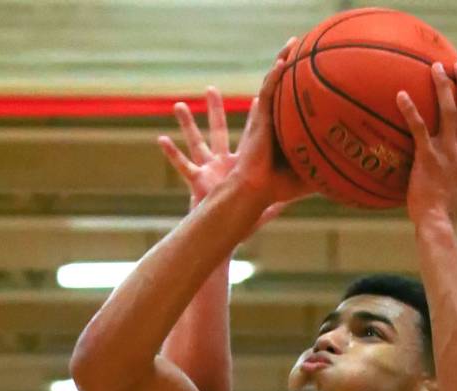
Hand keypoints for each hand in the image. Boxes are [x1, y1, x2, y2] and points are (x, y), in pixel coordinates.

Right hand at [158, 86, 287, 230]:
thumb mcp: (262, 210)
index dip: (253, 119)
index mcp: (240, 166)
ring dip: (187, 124)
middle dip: (214, 110)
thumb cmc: (241, 224)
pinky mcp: (197, 182)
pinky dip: (171, 154)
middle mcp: (222, 164)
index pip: (248, 136)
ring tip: (178, 105)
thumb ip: (277, 204)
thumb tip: (295, 198)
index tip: (256, 99)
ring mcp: (207, 171)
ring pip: (195, 142)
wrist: (222, 235)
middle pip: (218, 131)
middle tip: (211, 88)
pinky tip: (161, 139)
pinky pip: (182, 166)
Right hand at [231, 40, 316, 207]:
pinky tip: (282, 64)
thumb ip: (327, 168)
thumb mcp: (309, 175)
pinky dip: (273, 78)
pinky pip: (267, 94)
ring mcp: (264, 118)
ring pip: (273, 83)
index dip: (302, 86)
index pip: (293, 102)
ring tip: (293, 43)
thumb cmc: (278, 188)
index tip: (318, 70)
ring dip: (282, 61)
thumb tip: (355, 170)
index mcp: (283, 130)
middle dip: (293, 65)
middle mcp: (273, 120)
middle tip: (307, 46)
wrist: (255, 191)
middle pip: (284, 86)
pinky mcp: (258, 121)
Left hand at [396, 61, 456, 226]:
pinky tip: (401, 95)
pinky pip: (419, 128)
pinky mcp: (428, 157)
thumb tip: (447, 171)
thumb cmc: (442, 211)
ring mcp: (447, 152)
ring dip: (443, 86)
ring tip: (435, 68)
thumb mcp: (456, 188)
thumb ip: (455, 172)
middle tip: (456, 65)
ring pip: (448, 111)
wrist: (438, 221)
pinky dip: (410, 110)